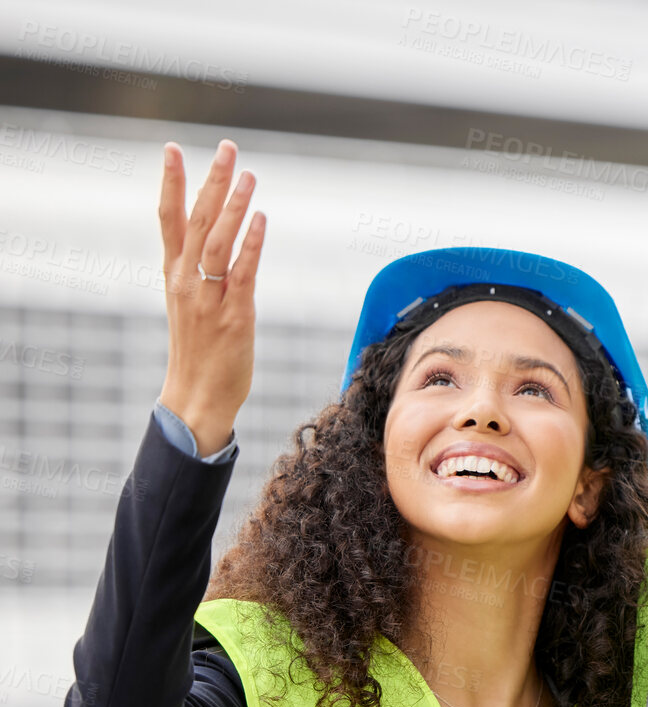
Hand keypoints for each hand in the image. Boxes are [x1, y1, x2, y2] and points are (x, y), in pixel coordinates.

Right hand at [157, 139, 265, 454]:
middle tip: (225, 148)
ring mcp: (208, 298)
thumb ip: (198, 270)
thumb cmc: (198, 351)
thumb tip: (217, 239)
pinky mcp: (233, 316)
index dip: (171, 183)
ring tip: (247, 174)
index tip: (173, 149)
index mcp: (174, 275)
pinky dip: (250, 245)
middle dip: (211, 182)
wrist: (196, 397)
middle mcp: (186, 281)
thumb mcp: (191, 303)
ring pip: (218, 242)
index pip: (169, 219)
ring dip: (232, 206)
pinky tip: (259, 219)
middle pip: (197, 221)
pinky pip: (241, 273)